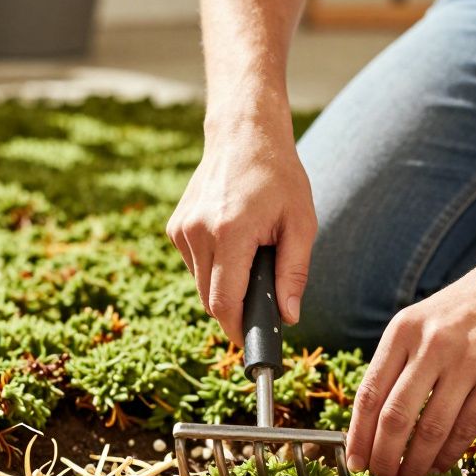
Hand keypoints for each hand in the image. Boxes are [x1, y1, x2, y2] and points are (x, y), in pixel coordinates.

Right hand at [167, 110, 316, 343]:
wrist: (243, 135)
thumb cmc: (279, 178)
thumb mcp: (301, 223)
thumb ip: (294, 272)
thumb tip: (288, 317)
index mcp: (230, 232)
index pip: (224, 302)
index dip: (238, 329)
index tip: (254, 340)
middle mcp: (198, 232)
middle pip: (209, 300)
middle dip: (234, 309)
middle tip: (263, 297)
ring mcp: (181, 229)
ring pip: (200, 285)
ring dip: (224, 285)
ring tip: (249, 255)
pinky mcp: (174, 228)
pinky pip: (194, 266)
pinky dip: (213, 267)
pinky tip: (232, 241)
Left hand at [345, 258, 475, 475]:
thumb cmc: (469, 305)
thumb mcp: (422, 319)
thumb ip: (400, 360)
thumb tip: (374, 417)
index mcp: (402, 331)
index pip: (369, 393)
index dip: (358, 435)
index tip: (354, 463)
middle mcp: (429, 346)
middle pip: (394, 418)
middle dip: (382, 458)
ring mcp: (465, 363)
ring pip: (429, 429)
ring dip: (416, 463)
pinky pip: (466, 427)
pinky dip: (449, 454)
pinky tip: (441, 466)